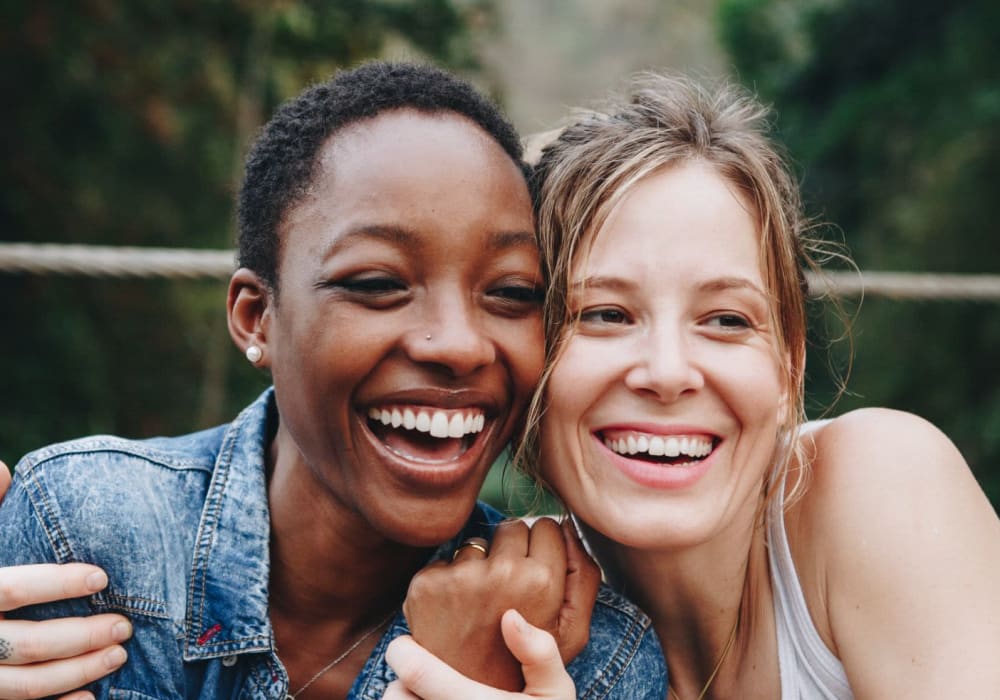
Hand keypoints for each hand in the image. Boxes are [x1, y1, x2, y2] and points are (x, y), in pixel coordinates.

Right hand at [0, 460, 130, 699]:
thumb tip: (2, 471)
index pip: (10, 590)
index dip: (55, 584)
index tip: (102, 576)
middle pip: (26, 644)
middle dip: (80, 636)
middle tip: (126, 624)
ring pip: (25, 684)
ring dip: (77, 671)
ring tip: (119, 654)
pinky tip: (92, 698)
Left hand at [403, 517, 599, 690]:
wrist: (467, 694)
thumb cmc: (524, 663)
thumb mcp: (571, 632)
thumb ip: (583, 576)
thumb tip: (568, 526)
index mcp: (541, 581)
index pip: (545, 525)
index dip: (542, 547)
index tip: (535, 572)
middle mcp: (501, 573)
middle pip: (511, 527)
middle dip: (512, 549)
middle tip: (508, 590)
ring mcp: (460, 577)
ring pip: (478, 542)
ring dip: (479, 564)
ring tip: (481, 605)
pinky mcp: (427, 584)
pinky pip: (445, 560)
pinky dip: (449, 580)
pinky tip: (455, 611)